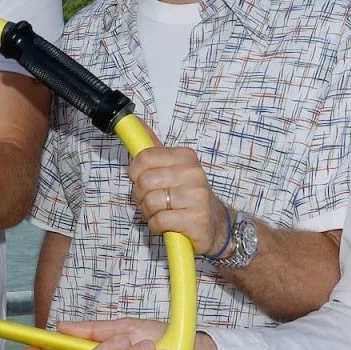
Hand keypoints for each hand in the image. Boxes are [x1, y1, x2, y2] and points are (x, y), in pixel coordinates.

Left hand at [127, 125, 229, 255]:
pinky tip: (166, 224)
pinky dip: (156, 225)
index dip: (135, 171)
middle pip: (145, 181)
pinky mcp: (196, 219)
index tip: (138, 179)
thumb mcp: (174, 169)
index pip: (145, 157)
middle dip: (140, 195)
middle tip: (149, 200)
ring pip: (150, 202)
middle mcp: (193, 173)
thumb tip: (137, 123)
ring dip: (148, 212)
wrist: (215, 224)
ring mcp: (197, 196)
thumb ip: (155, 150)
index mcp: (186, 157)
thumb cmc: (188, 195)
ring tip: (159, 212)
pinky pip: (159, 220)